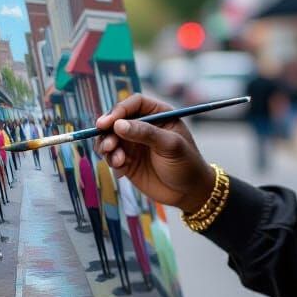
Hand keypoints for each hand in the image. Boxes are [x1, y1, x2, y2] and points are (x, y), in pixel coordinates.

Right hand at [94, 95, 214, 213]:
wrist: (189, 192)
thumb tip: (118, 124)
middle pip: (117, 119)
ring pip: (110, 137)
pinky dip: (111, 160)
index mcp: (158, 114)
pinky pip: (111, 155)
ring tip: (117, 159)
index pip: (134, 104)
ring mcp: (134, 143)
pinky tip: (121, 168)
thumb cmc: (187, 164)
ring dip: (107, 146)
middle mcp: (143, 125)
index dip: (119, 110)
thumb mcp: (170, 146)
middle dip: (108, 130)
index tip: (108, 123)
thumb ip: (146, 133)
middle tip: (108, 144)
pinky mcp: (127, 160)